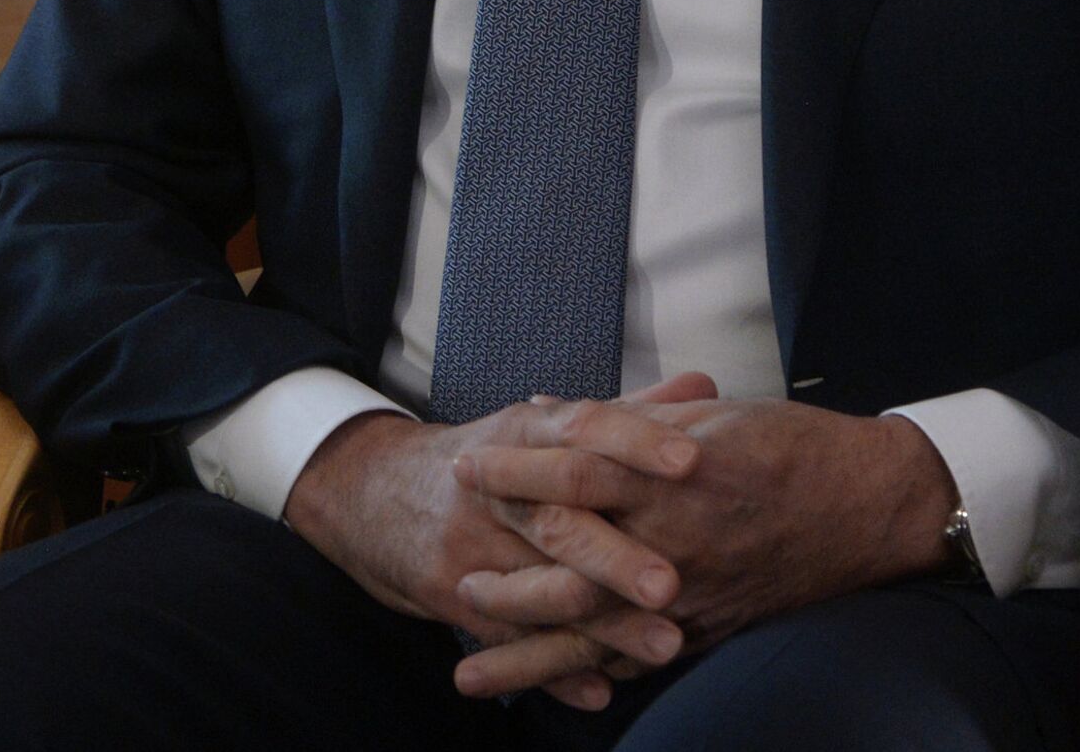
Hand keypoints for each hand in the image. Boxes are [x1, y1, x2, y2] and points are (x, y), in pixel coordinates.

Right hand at [283, 374, 717, 707]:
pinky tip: (600, 689)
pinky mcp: (448, 591)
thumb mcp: (542, 424)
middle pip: (557, 517)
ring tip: (666, 645)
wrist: (374, 489)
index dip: (634, 442)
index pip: (581, 427)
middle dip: (616, 553)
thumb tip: (706, 390)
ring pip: (540, 587)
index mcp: (524, 430)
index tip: (692, 461)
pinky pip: (506, 635)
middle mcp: (496, 484)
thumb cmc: (486, 455)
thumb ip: (628, 411)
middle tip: (674, 582)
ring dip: (604, 622)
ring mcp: (469, 543)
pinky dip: (552, 667)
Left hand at [458, 395, 956, 693]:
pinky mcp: (712, 630)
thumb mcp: (701, 415)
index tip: (464, 468)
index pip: (572, 473)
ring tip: (472, 666)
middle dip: (508, 583)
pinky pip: (642, 663)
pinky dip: (594, 678)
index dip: (514, 472)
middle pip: (572, 568)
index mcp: (668, 475)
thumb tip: (554, 410)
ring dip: (530, 652)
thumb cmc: (787, 444)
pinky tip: (556, 692)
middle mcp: (674, 540)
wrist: (870, 504)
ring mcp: (693, 596)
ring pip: (596, 634)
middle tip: (454, 586)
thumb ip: (627, 420)